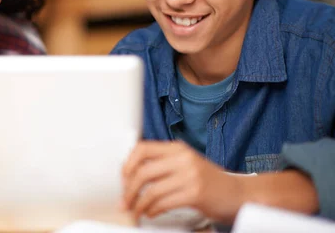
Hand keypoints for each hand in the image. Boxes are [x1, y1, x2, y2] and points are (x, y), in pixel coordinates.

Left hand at [122, 140, 245, 223]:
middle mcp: (183, 158)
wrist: (239, 193)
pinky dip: (152, 210)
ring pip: (151, 190)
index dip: (128, 164)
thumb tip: (132, 172)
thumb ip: (163, 164)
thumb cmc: (209, 181)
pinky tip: (150, 213)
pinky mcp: (195, 194)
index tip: (123, 178)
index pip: (142, 148)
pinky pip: (163, 203)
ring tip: (136, 211)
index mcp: (178, 148)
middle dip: (129, 189)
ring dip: (139, 204)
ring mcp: (190, 176)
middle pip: (143, 171)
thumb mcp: (186, 163)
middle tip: (125, 201)